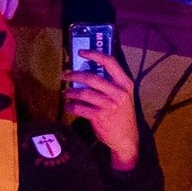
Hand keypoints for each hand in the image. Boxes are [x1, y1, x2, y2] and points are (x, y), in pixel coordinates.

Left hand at [63, 52, 138, 170]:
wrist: (126, 138)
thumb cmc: (122, 115)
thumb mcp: (122, 97)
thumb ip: (110, 85)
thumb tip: (86, 73)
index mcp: (125, 84)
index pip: (110, 62)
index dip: (94, 55)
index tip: (81, 53)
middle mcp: (118, 92)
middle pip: (92, 77)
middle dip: (74, 75)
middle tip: (65, 75)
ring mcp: (109, 105)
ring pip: (83, 93)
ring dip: (70, 92)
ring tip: (65, 93)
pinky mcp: (100, 117)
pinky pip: (80, 108)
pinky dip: (71, 106)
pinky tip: (69, 106)